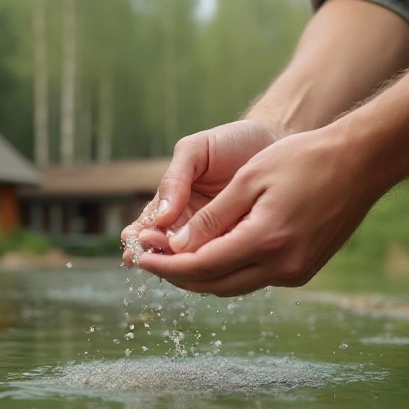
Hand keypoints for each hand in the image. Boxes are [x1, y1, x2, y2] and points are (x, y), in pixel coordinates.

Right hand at [120, 120, 278, 263]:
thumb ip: (174, 178)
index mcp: (171, 205)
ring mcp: (214, 240)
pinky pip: (224, 262)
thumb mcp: (195, 151)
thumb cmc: (229, 143)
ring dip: (183, 264)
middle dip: (157, 253)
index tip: (135, 240)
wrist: (274, 143)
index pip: (146, 228)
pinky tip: (214, 262)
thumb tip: (159, 219)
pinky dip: (216, 266)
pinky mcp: (240, 247)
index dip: (137, 238)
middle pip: (165, 252)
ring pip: (193, 262)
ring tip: (180, 257)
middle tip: (156, 247)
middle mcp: (188, 228)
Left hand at [137, 125, 385, 294]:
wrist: (361, 161)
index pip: (201, 265)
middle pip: (215, 284)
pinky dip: (227, 271)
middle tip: (148, 261)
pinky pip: (254, 278)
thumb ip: (211, 217)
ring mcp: (296, 273)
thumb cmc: (303, 159)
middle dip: (178, 276)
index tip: (139, 257)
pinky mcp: (304, 271)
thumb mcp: (249, 180)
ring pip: (234, 286)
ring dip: (201, 276)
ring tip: (171, 259)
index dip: (165, 264)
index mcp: (266, 240)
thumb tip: (175, 246)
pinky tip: (209, 255)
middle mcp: (282, 266)